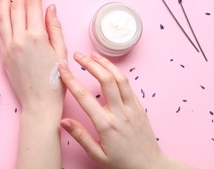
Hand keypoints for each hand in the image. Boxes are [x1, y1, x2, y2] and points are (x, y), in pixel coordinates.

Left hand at [0, 0, 66, 114]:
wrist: (39, 103)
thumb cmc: (55, 80)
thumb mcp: (61, 52)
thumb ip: (54, 27)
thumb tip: (50, 8)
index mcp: (36, 37)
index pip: (34, 6)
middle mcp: (19, 39)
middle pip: (17, 8)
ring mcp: (8, 47)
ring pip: (3, 17)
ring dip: (4, 0)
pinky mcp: (3, 55)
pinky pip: (0, 31)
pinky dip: (0, 17)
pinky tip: (2, 10)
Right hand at [59, 52, 191, 168]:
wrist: (150, 166)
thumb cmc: (123, 163)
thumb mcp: (97, 155)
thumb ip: (80, 136)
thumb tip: (63, 122)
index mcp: (106, 125)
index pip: (84, 97)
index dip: (71, 80)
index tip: (62, 69)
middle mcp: (120, 112)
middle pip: (105, 80)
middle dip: (90, 64)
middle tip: (78, 55)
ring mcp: (132, 108)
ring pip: (120, 78)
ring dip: (105, 64)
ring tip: (93, 55)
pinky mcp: (139, 107)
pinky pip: (128, 85)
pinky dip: (117, 72)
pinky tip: (109, 68)